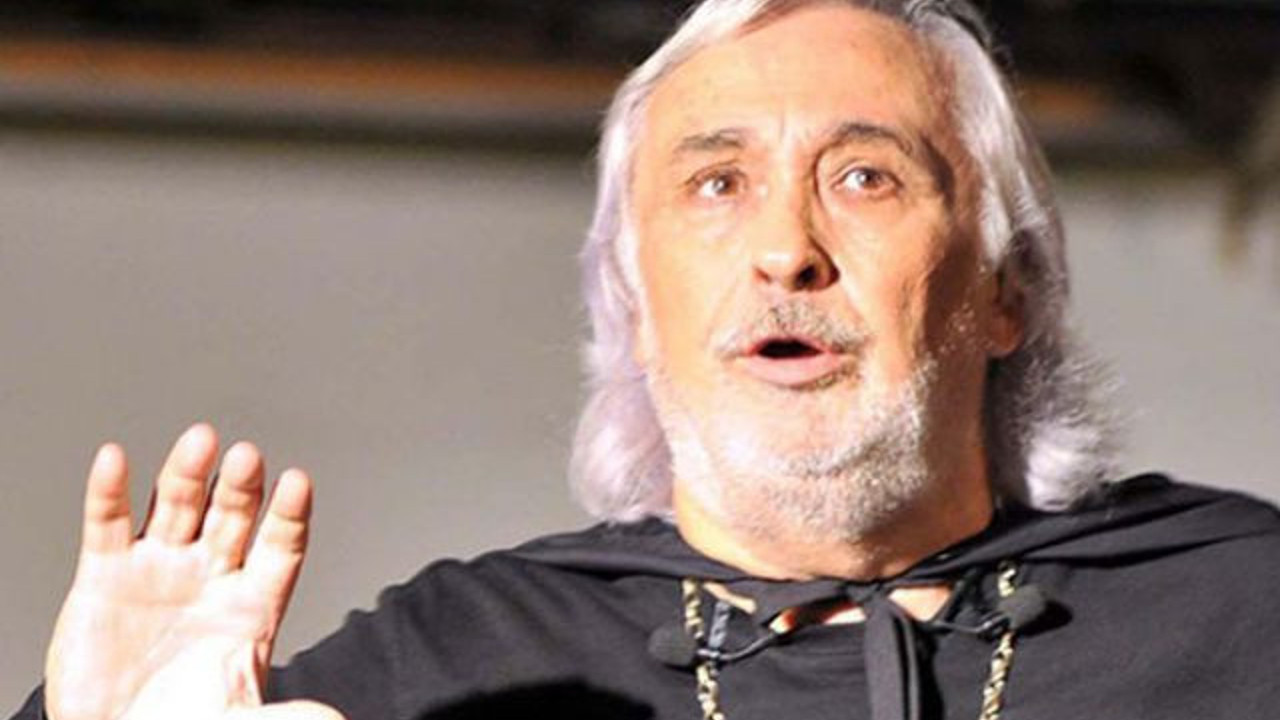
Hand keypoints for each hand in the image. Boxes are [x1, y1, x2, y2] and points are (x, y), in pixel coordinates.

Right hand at [43, 424, 339, 719]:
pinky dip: (110, 490)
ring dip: (187, 474)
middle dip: (240, 487)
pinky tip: (117, 459)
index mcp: (252, 605)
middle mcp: (210, 576)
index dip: (289, 515)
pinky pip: (108, 524)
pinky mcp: (105, 577)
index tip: (298, 482)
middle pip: (232, 516)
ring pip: (177, 507)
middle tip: (247, 457)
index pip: (280, 547)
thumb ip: (286, 716)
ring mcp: (160, 570)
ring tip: (200, 441)